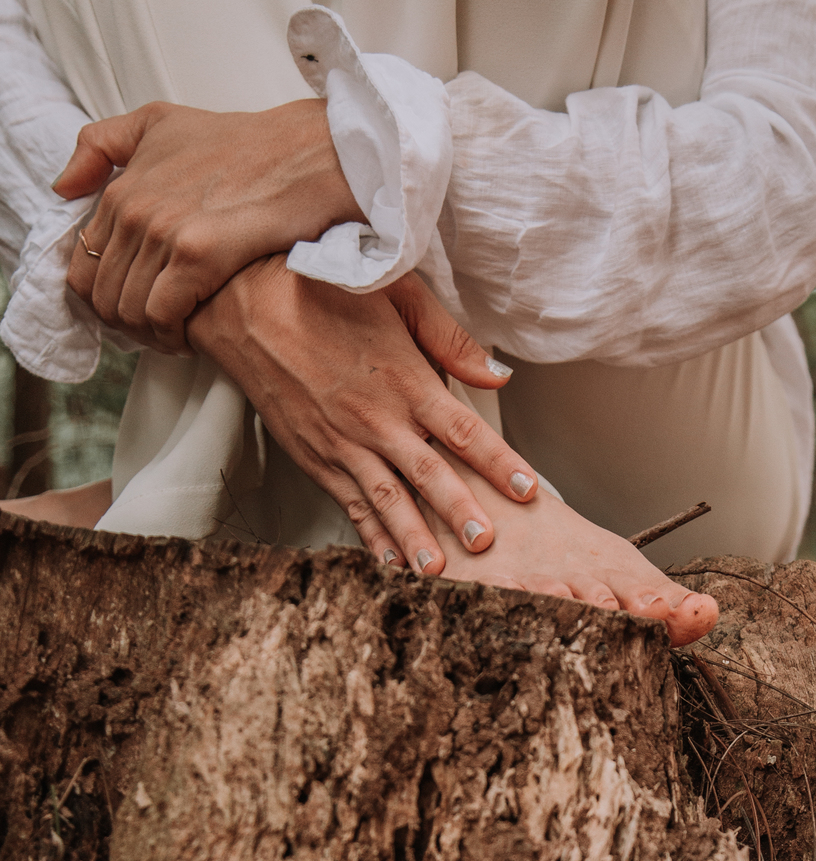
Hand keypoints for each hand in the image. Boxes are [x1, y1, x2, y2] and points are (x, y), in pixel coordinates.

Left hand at [56, 101, 360, 351]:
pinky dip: (173, 335)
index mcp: (122, 189)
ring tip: (178, 335)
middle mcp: (134, 210)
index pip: (83, 267)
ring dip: (152, 335)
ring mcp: (163, 232)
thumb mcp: (160, 123)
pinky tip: (192, 335)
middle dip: (129, 324)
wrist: (304, 155)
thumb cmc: (244, 143)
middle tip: (161, 329)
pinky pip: (161, 316)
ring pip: (130, 313)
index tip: (139, 306)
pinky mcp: (198, 254)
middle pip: (105, 297)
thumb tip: (64, 189)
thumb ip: (103, 145)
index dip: (109, 299)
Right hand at [186, 255, 537, 569]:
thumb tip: (498, 377)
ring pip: (386, 499)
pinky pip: (349, 503)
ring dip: (413, 537)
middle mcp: (375, 418)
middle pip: (427, 474)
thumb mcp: (396, 292)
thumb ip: (449, 339)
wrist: (243, 302)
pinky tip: (390, 562)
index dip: (497, 461)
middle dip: (458, 512)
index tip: (527, 490)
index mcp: (403, 379)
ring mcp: (342, 443)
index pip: (462, 429)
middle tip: (486, 544)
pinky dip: (370, 536)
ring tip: (438, 573)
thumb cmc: (325, 288)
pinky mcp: (315, 457)